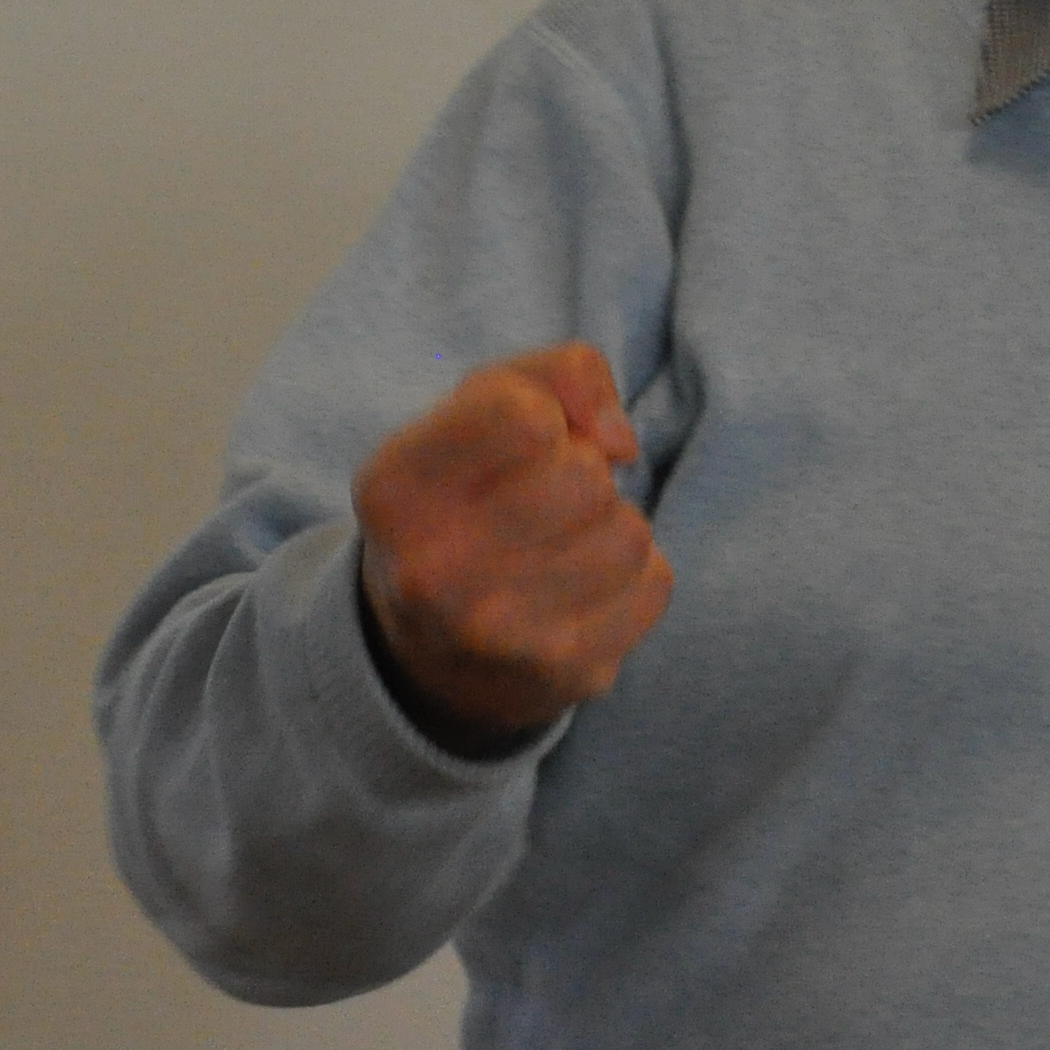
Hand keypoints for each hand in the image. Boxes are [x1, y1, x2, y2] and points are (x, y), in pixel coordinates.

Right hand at [352, 341, 670, 749]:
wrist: (431, 653)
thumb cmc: (468, 497)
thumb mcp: (479, 408)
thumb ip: (562, 373)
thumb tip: (621, 442)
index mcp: (395, 491)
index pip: (520, 414)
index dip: (543, 415)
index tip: (521, 445)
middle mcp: (432, 573)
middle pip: (585, 476)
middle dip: (580, 474)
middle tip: (539, 505)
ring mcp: (499, 638)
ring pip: (628, 531)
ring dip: (609, 527)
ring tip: (559, 547)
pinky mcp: (564, 676)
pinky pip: (654, 584)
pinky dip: (633, 578)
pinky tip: (579, 593)